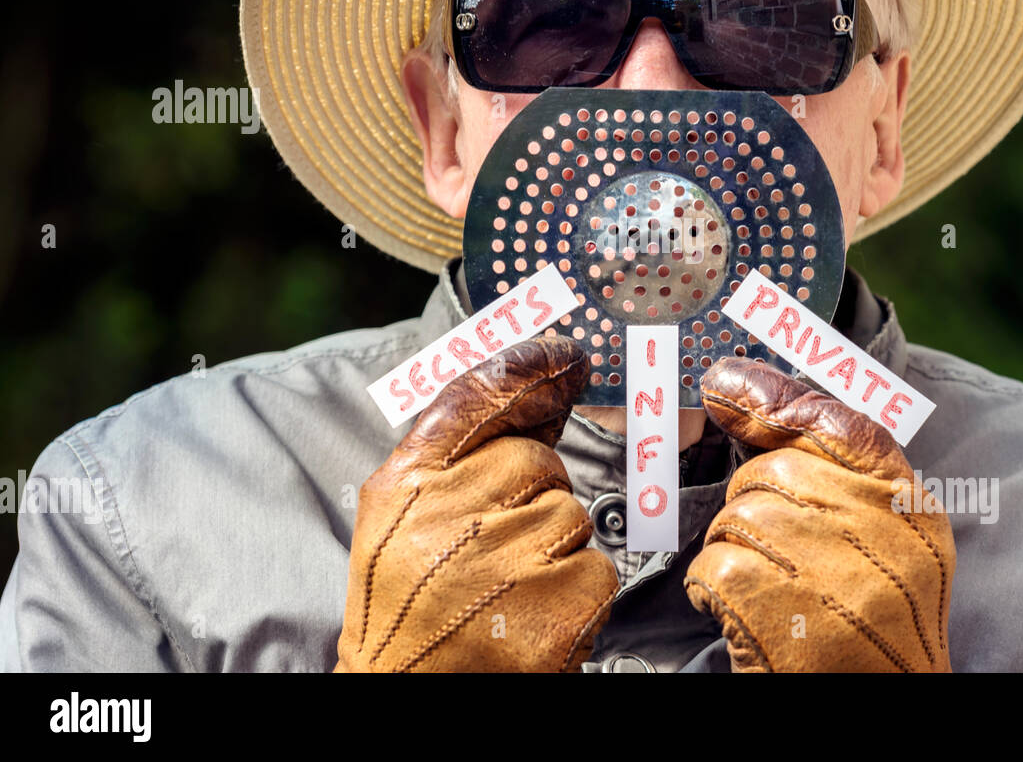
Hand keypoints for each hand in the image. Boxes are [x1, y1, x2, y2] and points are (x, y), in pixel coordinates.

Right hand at [336, 336, 619, 671]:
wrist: (401, 695)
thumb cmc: (403, 605)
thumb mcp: (400, 518)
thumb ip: (459, 454)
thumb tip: (541, 391)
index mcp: (405, 486)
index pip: (475, 396)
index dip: (529, 367)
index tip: (567, 355)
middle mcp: (451, 516)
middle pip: (539, 462)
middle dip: (533, 496)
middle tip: (494, 548)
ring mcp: (507, 562)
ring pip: (571, 515)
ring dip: (553, 547)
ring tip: (506, 589)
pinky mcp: (556, 607)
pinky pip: (595, 567)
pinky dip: (576, 591)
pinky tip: (532, 615)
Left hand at [684, 357, 954, 671]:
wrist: (889, 705)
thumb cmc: (878, 630)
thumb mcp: (887, 546)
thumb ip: (836, 473)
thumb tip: (744, 394)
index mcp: (912, 513)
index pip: (841, 424)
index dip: (773, 396)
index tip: (723, 381)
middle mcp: (879, 533)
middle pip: (774, 471)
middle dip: (753, 505)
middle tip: (773, 555)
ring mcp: (828, 569)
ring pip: (738, 516)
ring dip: (733, 551)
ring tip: (766, 592)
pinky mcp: (775, 608)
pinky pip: (713, 567)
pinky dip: (711, 591)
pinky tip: (742, 614)